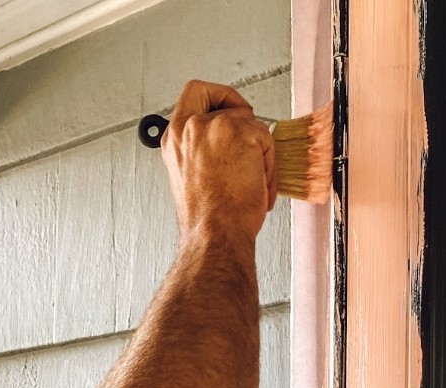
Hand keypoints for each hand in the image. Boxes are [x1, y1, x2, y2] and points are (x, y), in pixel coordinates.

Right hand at [161, 80, 277, 245]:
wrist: (215, 235)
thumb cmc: (209, 220)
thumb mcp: (194, 178)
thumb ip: (204, 152)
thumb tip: (231, 148)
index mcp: (175, 138)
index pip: (195, 94)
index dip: (217, 98)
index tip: (229, 112)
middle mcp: (189, 127)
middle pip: (225, 98)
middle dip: (243, 115)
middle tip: (252, 141)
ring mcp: (213, 127)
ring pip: (251, 123)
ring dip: (260, 153)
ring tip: (253, 182)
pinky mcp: (239, 132)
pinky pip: (267, 140)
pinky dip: (270, 165)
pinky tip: (259, 185)